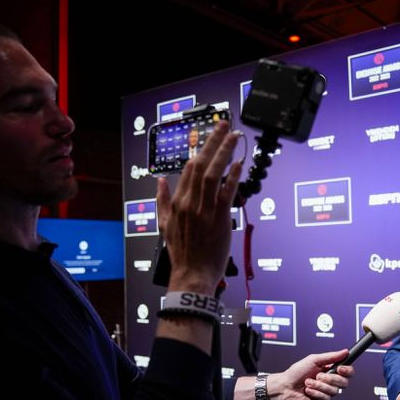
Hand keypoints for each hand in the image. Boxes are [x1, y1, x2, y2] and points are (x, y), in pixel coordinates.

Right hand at [156, 120, 241, 294]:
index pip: (189, 168)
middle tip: (223, 125)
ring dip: (224, 152)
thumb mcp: (164, 226)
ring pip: (213, 173)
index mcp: (177, 203)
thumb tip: (160, 181)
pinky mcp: (219, 218)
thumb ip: (162, 201)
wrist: (192, 274)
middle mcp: (189, 203)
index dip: (200, 149)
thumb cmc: (182, 254)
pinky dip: (233, 176)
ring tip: (233, 137)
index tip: (209, 136)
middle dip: (213, 142)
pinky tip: (239, 163)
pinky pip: (226, 191)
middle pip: (201, 164)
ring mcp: (204, 209)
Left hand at [267, 350, 352, 399]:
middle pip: (344, 383)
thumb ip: (331, 356)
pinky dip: (315, 393)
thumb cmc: (297, 372)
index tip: (339, 368)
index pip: (348, 372)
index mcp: (331, 371)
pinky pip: (326, 399)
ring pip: (334, 391)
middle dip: (330, 379)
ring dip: (319, 386)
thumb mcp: (313, 360)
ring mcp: (327, 393)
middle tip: (318, 375)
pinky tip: (308, 391)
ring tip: (308, 383)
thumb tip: (345, 352)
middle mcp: (331, 383)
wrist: (285, 386)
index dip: (347, 370)